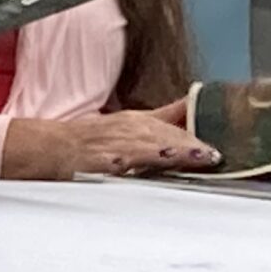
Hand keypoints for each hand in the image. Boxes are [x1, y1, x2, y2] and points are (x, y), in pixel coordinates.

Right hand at [2, 108, 219, 180]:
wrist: (52, 147)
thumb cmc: (91, 139)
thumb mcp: (129, 124)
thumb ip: (162, 119)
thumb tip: (192, 107)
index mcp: (139, 121)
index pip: (174, 123)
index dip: (198, 130)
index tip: (218, 143)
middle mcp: (131, 129)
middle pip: (167, 135)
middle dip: (192, 144)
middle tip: (217, 154)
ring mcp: (117, 144)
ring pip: (151, 145)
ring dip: (176, 151)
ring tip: (200, 157)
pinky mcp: (102, 161)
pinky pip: (126, 161)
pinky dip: (142, 161)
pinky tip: (158, 164)